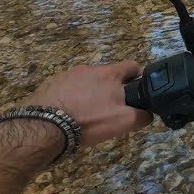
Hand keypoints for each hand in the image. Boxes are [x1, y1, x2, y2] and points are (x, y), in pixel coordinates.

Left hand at [25, 60, 153, 147]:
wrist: (44, 127)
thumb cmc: (88, 121)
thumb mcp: (123, 122)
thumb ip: (141, 115)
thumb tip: (148, 113)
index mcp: (109, 74)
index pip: (132, 66)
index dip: (139, 78)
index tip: (137, 92)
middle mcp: (89, 69)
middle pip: (107, 76)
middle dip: (111, 90)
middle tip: (110, 110)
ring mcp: (67, 75)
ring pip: (86, 83)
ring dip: (90, 94)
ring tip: (86, 116)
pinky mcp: (50, 85)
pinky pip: (67, 90)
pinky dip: (71, 99)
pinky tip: (67, 116)